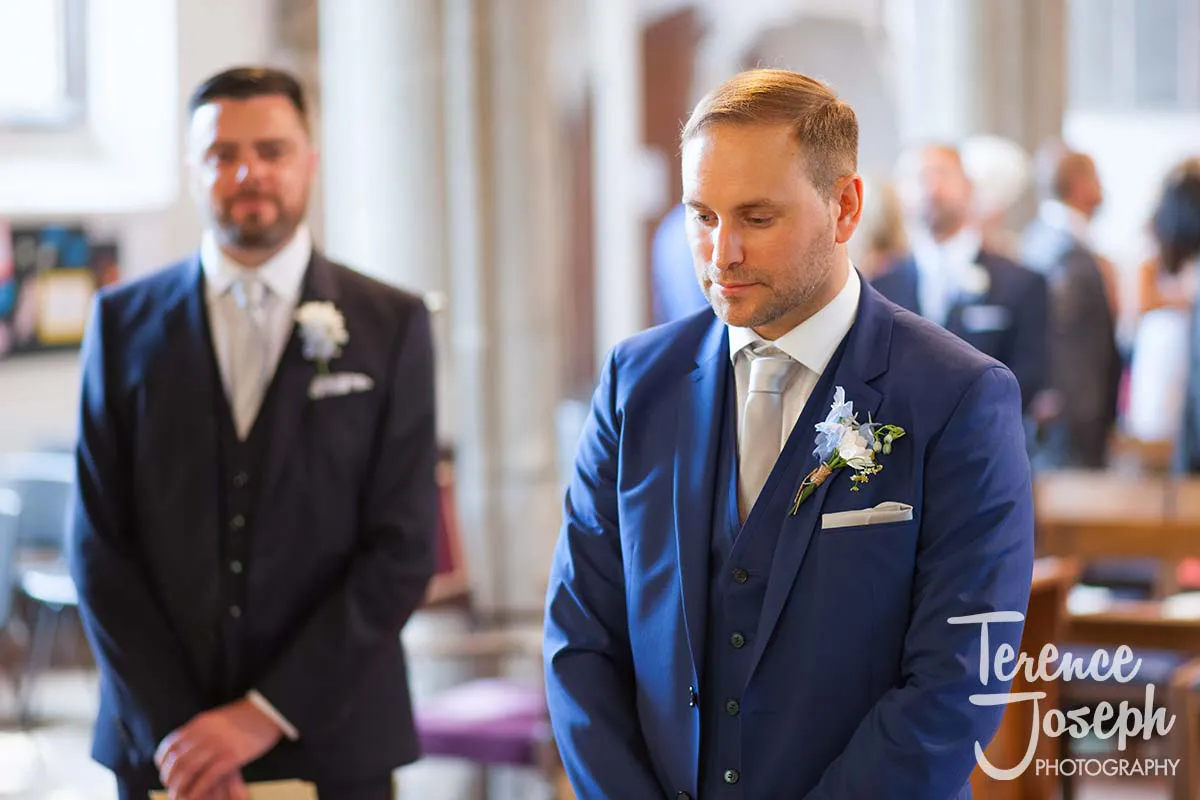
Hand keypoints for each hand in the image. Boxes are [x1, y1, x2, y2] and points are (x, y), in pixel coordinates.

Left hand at [155, 699, 282, 797]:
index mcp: (200, 723)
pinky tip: (194, 797)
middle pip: (177, 760)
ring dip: (180, 787)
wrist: (268, 712)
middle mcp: (206, 733)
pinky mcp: (232, 757)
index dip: (162, 762)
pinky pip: (207, 777)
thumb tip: (184, 747)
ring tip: (178, 795)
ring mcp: (219, 745)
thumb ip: (200, 731)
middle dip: (169, 778)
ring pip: (189, 771)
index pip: (170, 745)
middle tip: (170, 787)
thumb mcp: (217, 719)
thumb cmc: (245, 718)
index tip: (163, 771)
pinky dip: (197, 790)